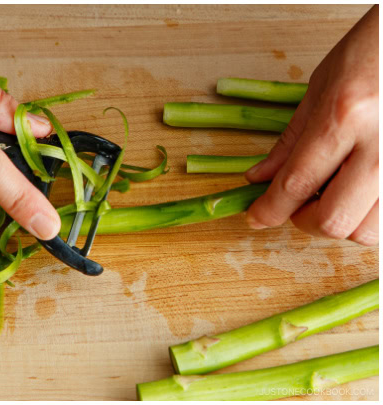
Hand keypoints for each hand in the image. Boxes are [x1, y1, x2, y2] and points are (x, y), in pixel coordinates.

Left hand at [246, 5, 378, 245]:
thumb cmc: (372, 51)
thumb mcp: (322, 86)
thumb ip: (292, 139)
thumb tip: (260, 178)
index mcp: (344, 117)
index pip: (296, 183)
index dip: (270, 210)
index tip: (257, 218)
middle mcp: (381, 145)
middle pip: (335, 220)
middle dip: (306, 221)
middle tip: (298, 204)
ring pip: (369, 231)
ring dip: (343, 223)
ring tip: (334, 196)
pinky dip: (370, 214)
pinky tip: (360, 190)